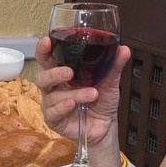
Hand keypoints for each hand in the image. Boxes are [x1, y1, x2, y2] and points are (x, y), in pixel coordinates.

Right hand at [35, 34, 126, 151]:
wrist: (107, 125)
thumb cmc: (103, 101)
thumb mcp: (110, 81)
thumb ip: (114, 65)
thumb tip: (124, 48)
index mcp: (62, 73)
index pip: (47, 59)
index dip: (43, 50)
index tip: (48, 42)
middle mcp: (54, 87)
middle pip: (41, 77)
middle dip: (53, 73)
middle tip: (69, 72)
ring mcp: (52, 104)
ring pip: (52, 96)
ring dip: (73, 93)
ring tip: (92, 94)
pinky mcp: (54, 120)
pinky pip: (52, 112)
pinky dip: (62, 107)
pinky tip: (73, 104)